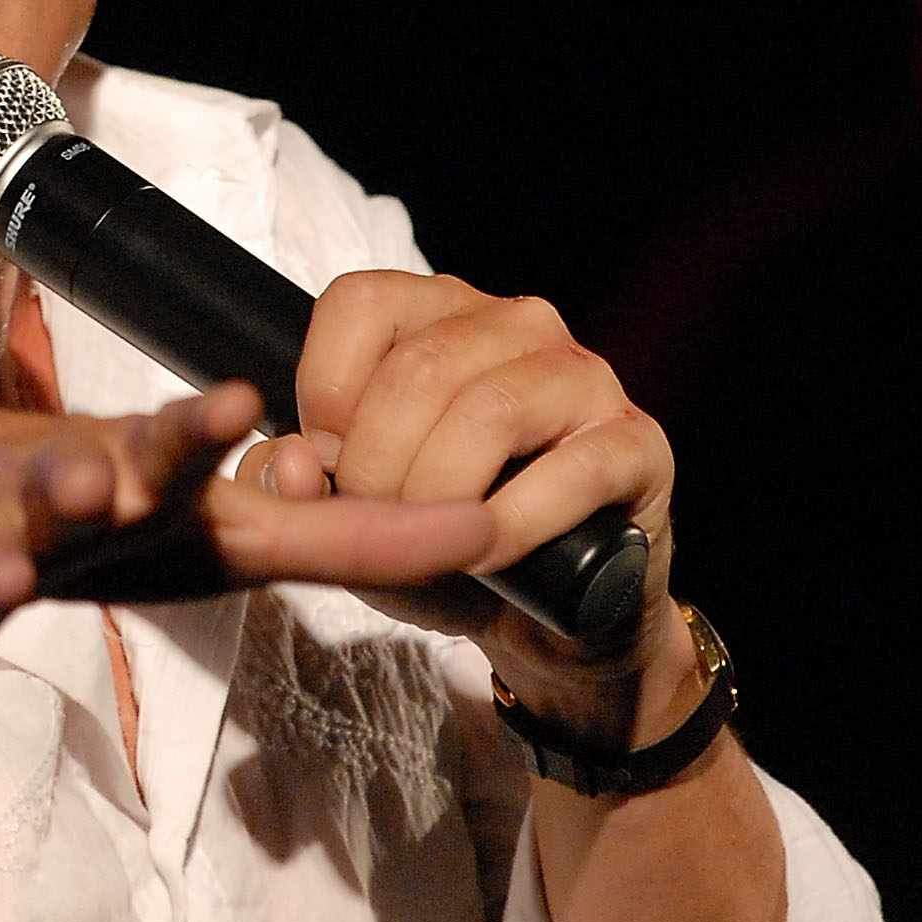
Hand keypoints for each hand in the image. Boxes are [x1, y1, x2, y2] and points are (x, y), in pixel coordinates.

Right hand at [0, 382, 492, 769]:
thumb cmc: (103, 514)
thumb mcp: (216, 525)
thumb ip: (345, 536)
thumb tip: (487, 534)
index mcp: (132, 480)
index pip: (179, 448)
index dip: (207, 431)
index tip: (247, 402)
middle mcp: (53, 497)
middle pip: (73, 479)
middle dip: (90, 476)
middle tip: (104, 482)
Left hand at [234, 270, 679, 735]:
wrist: (542, 617)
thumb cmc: (441, 543)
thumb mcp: (349, 515)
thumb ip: (293, 486)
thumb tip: (286, 463)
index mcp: (437, 313)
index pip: (359, 304)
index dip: (324, 396)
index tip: (330, 466)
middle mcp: (515, 323)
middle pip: (417, 370)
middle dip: (376, 468)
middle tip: (380, 526)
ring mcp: (582, 376)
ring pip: (487, 412)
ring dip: (438, 498)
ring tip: (430, 542)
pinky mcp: (635, 442)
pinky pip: (566, 473)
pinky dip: (510, 528)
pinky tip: (486, 559)